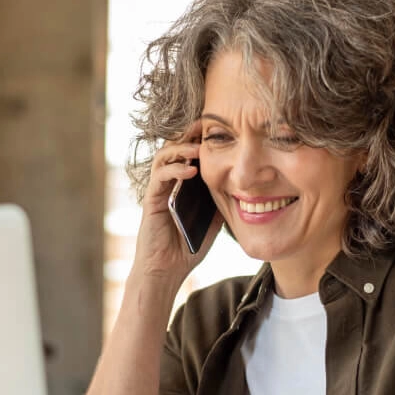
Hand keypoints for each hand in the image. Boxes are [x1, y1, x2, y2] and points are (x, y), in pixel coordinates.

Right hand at [132, 120, 221, 285]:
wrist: (168, 270)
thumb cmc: (188, 247)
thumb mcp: (214, 220)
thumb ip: (221, 201)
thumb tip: (242, 186)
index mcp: (182, 184)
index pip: (189, 153)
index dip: (200, 138)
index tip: (218, 128)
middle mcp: (168, 183)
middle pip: (174, 147)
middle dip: (189, 134)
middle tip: (205, 124)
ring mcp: (158, 190)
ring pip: (164, 157)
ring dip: (181, 148)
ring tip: (199, 147)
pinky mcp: (151, 201)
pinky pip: (160, 178)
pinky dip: (174, 170)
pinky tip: (190, 171)